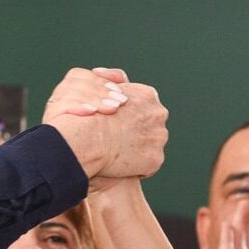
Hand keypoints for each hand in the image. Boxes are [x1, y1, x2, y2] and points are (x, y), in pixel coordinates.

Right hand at [49, 68, 167, 185]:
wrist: (88, 138)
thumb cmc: (89, 113)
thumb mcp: (101, 86)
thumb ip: (114, 81)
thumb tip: (119, 84)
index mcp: (148, 95)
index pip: (142, 108)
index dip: (126, 117)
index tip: (113, 123)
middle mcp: (159, 114)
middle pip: (149, 125)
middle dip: (135, 132)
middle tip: (115, 138)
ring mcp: (159, 137)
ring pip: (150, 145)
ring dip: (137, 150)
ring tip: (115, 153)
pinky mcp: (155, 158)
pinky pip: (146, 166)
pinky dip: (135, 168)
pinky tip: (119, 165)